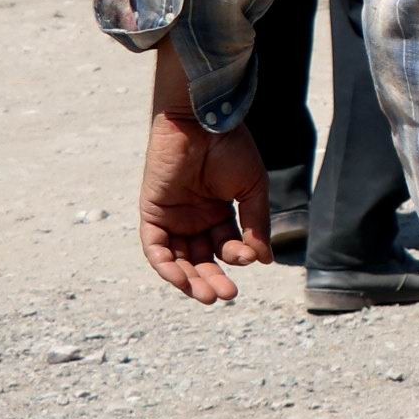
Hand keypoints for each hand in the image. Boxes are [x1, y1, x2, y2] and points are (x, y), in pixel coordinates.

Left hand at [137, 52, 269, 302]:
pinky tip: (181, 280)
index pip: (227, 245)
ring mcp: (172, 217)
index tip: (250, 257)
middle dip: (213, 279)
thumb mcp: (252, 189)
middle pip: (201, 258)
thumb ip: (255, 224)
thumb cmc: (231, 148)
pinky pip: (156, 248)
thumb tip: (265, 260)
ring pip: (178, 259)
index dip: (238, 256)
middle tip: (226, 296)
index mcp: (220, 211)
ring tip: (207, 296)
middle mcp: (195, 218)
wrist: (203, 121)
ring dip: (190, 280)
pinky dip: (166, 266)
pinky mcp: (153, 213)